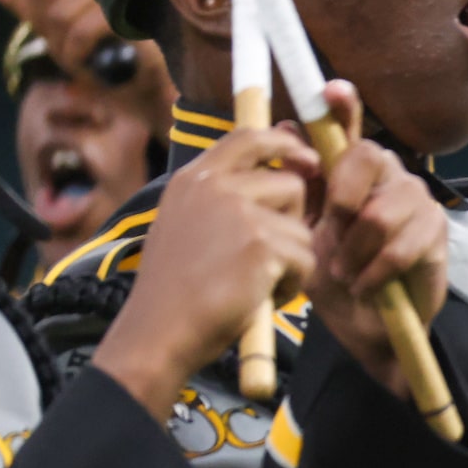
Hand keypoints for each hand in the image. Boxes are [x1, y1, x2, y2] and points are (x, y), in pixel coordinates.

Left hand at [0, 0, 171, 130]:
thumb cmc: (107, 58)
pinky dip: (79, 50)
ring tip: (82, 55)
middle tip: (69, 42)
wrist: (153, 95)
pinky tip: (90, 62)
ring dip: (64, 41)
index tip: (51, 8)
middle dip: (49, 20)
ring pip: (63, 6)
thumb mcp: (56, 26)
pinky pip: (87, 26)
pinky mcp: (138, 20)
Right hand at [91, 125, 317, 420]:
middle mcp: (214, 186)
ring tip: (257, 281)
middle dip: (292, 222)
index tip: (306, 159)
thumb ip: (221, 196)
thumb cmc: (176, 289)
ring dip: (292, 260)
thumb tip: (276, 169)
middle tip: (267, 256)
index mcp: (194, 178)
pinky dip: (292, 285)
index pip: (248, 137)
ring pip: (301, 228)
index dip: (284, 143)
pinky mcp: (261, 243)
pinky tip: (260, 296)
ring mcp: (238, 211)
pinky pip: (305, 259)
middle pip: (289, 184)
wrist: (160, 330)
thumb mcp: (187, 224)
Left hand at [301, 82, 450, 398]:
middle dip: (341, 198)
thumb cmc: (334, 277)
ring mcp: (416, 201)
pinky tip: (367, 284)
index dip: (345, 106)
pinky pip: (400, 244)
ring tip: (347, 273)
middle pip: (368, 157)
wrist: (365, 327)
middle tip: (330, 234)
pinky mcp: (436, 233)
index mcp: (352, 171)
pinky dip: (376, 269)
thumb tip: (284, 127)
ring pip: (380, 210)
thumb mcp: (303, 233)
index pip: (350, 127)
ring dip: (356, 248)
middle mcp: (388, 175)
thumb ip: (300, 186)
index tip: (331, 91)